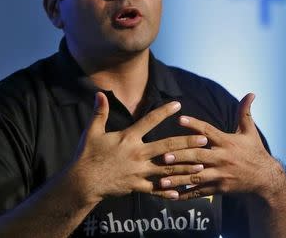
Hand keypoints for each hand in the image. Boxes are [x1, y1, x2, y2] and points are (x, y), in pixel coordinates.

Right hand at [71, 92, 207, 203]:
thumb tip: (99, 93)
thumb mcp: (92, 132)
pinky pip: (156, 189)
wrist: (82, 182)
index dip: (164, 112)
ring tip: (201, 165)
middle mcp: (138, 154)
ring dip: (185, 167)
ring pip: (167, 169)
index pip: (149, 121)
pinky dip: (168, 191)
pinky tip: (181, 192)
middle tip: (203, 140)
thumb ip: (99, 112)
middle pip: (167, 147)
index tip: (178, 105)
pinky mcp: (137, 186)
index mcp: (129, 138)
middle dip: (187, 143)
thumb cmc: (87, 155)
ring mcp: (139, 172)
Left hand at [159, 93, 283, 199]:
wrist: (265, 178)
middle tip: (164, 155)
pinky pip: (200, 191)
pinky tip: (171, 194)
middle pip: (198, 156)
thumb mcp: (250, 131)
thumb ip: (245, 112)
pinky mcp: (219, 188)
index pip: (208, 131)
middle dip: (181, 156)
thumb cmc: (254, 151)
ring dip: (178, 178)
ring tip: (162, 179)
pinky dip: (185, 193)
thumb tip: (250, 93)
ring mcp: (220, 175)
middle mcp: (222, 158)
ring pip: (196, 176)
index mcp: (227, 142)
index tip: (180, 119)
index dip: (194, 125)